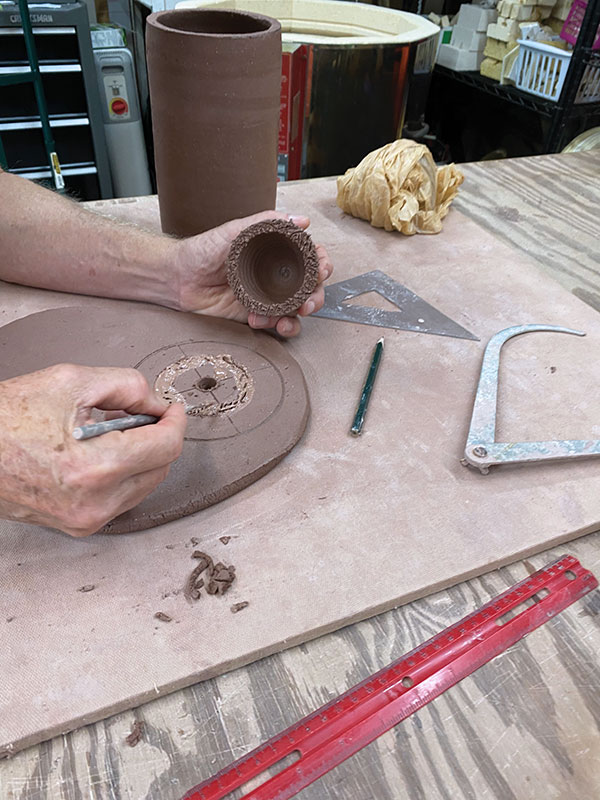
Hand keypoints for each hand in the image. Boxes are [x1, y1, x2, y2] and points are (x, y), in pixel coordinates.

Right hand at [0, 364, 185, 535]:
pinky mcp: (78, 526)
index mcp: (96, 467)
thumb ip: (127, 387)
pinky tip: (100, 453)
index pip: (166, 446)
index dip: (176, 421)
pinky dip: (122, 475)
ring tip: (111, 432)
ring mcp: (87, 519)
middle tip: (137, 415)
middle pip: (161, 468)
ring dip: (141, 457)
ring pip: (145, 486)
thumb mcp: (71, 382)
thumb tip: (156, 403)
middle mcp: (95, 502)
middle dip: (157, 437)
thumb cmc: (6, 418)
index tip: (173, 409)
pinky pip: (122, 499)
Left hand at [173, 211, 332, 337]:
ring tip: (294, 315)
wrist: (176, 278)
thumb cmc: (201, 250)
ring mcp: (266, 297)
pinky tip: (262, 321)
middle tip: (308, 301)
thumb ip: (265, 223)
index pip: (308, 259)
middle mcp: (274, 276)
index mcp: (274, 253)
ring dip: (300, 315)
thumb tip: (299, 220)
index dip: (321, 265)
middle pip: (309, 288)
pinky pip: (275, 324)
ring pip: (296, 309)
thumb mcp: (234, 231)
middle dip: (316, 296)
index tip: (321, 269)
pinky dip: (276, 326)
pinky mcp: (254, 315)